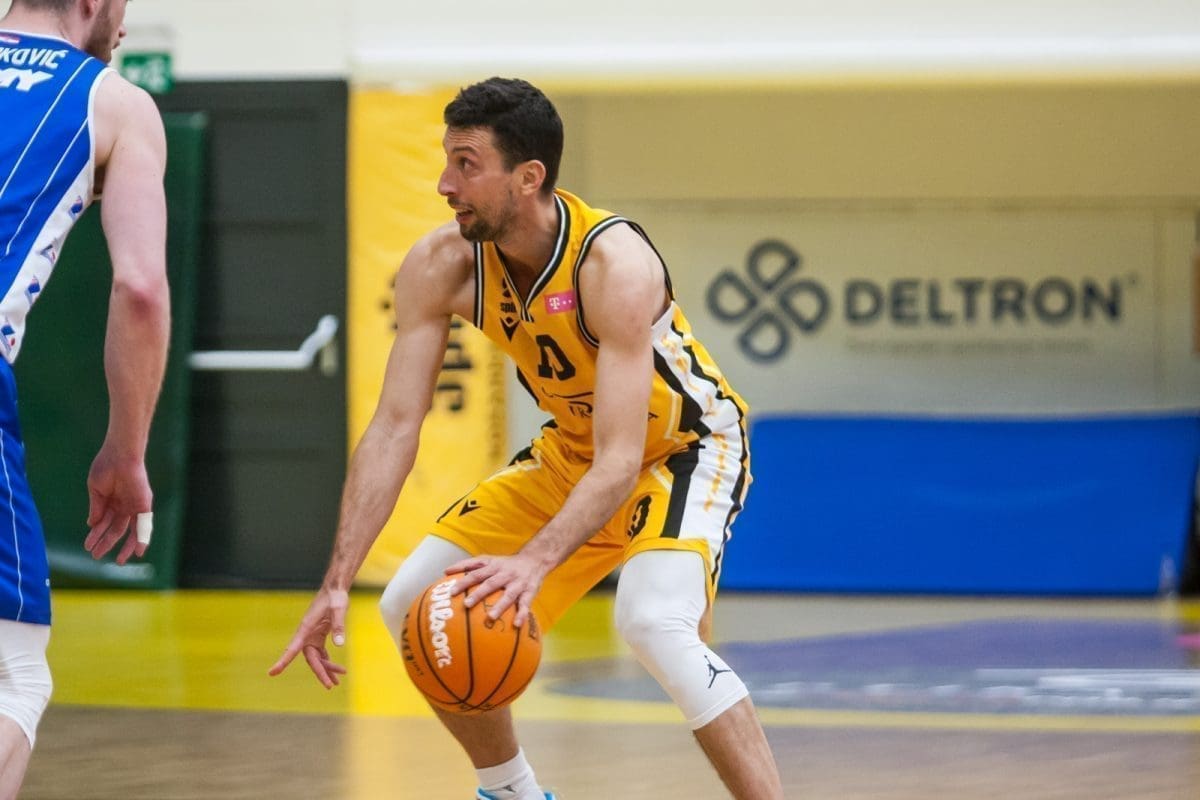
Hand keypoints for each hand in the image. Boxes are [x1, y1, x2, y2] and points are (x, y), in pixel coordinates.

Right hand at [82, 442, 152, 564]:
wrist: (119, 455)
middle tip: (96, 557)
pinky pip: (144, 524)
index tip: (87, 547)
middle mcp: (124, 505)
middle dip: (106, 543)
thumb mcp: (96, 490)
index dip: (95, 535)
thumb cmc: (106, 467)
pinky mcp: (144, 505)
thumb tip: (92, 525)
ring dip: (125, 546)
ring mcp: (134, 506)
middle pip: (116, 529)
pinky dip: (142, 537)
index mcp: (111, 501)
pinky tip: (139, 551)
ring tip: (118, 561)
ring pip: (130, 531)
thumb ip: (96, 508)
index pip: (103, 523)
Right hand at [268, 588, 348, 688]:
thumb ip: (338, 626)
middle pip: (310, 659)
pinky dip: (328, 662)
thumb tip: (339, 645)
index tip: (272, 673)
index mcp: (306, 629)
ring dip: (326, 669)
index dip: (283, 661)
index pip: (292, 648)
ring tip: (338, 681)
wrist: (335, 589)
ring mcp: (312, 636)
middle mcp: (306, 634)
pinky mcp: (319, 636)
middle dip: (320, 672)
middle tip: (330, 685)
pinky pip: (322, 654)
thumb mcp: (338, 610)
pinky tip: (337, 670)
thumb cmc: (335, 598)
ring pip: (317, 658)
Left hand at [445, 552, 546, 627]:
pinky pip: (526, 604)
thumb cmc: (506, 564)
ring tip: (490, 618)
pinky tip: (516, 625)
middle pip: (490, 583)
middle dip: (478, 594)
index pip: (476, 572)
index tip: (451, 592)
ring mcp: (518, 583)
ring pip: (508, 595)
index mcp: (493, 566)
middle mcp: (505, 573)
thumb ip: (468, 565)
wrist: (535, 559)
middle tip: (466, 605)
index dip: (464, 581)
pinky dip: (522, 614)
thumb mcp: (489, 559)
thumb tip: (445, 571)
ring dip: (499, 606)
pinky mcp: (530, 591)